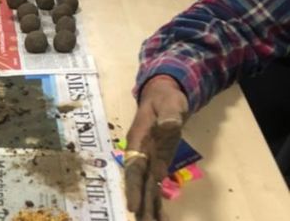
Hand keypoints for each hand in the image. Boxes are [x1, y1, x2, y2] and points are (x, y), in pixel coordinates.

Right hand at [125, 76, 188, 220]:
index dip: (133, 187)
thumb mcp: (169, 103)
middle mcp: (140, 153)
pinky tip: (158, 216)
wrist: (163, 94)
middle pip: (137, 182)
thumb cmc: (165, 98)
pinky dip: (155, 201)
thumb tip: (168, 127)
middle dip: (139, 204)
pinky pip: (154, 185)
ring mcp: (148, 159)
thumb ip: (169, 115)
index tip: (133, 207)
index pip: (134, 167)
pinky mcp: (158, 163)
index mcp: (139, 139)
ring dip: (147, 206)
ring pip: (145, 187)